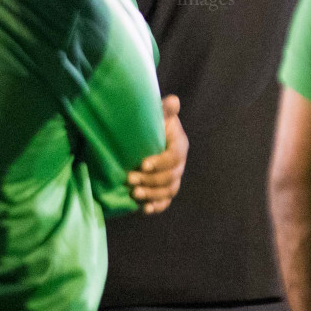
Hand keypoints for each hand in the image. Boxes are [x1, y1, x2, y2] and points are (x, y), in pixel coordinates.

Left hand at [128, 95, 187, 213]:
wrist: (147, 137)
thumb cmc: (152, 123)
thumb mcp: (158, 114)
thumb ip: (165, 109)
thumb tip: (173, 101)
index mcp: (179, 144)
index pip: (174, 157)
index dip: (161, 162)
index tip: (143, 164)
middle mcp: (180, 163)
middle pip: (170, 176)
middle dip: (151, 180)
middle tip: (130, 179)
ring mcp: (174, 177)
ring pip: (168, 190)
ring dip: (152, 194)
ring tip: (134, 193)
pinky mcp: (166, 189)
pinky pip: (166, 201)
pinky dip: (157, 206)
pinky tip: (144, 209)